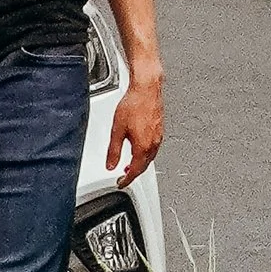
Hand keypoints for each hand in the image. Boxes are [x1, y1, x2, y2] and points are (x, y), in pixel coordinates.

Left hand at [106, 65, 163, 184]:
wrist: (147, 88)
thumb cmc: (134, 105)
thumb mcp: (117, 130)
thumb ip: (113, 151)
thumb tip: (110, 165)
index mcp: (143, 147)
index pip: (135, 171)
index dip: (127, 180)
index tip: (121, 183)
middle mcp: (153, 143)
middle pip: (144, 166)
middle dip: (134, 173)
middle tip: (124, 175)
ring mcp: (158, 136)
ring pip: (150, 157)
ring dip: (140, 163)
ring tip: (130, 163)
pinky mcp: (160, 128)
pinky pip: (153, 147)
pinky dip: (145, 153)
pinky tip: (139, 148)